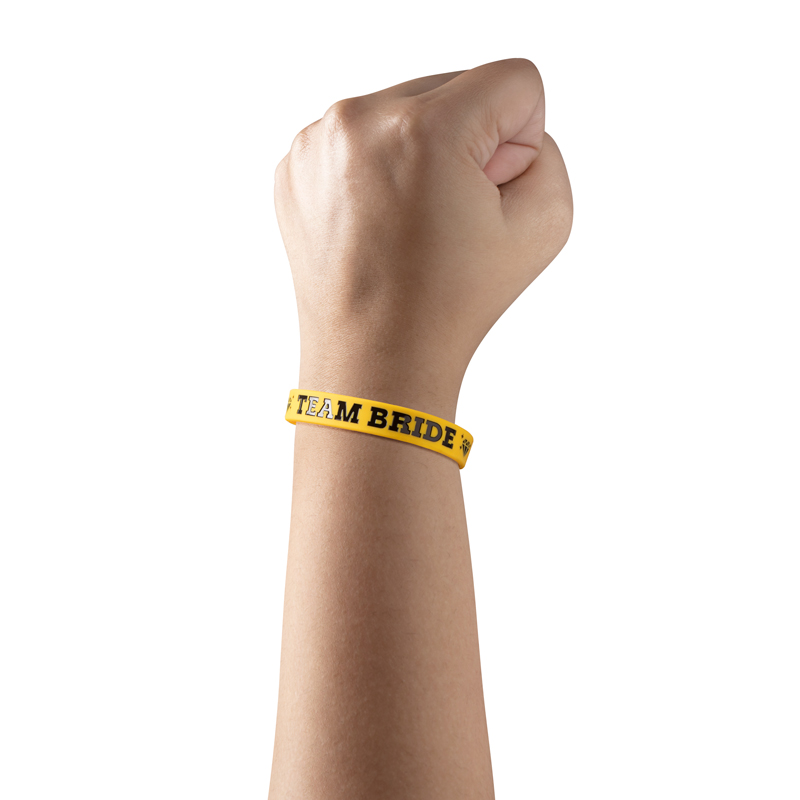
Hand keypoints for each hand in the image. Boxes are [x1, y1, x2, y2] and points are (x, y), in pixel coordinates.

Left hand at [274, 58, 571, 419]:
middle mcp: (358, 121)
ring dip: (423, 156)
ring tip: (410, 227)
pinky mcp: (296, 165)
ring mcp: (317, 142)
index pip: (514, 80)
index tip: (486, 199)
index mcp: (423, 130)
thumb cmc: (446, 306)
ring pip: (406, 110)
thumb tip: (508, 132)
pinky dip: (380, 172)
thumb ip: (548, 151)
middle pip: (455, 88)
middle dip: (468, 146)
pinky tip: (379, 225)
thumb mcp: (545, 225)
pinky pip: (362, 139)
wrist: (374, 357)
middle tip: (446, 221)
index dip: (520, 144)